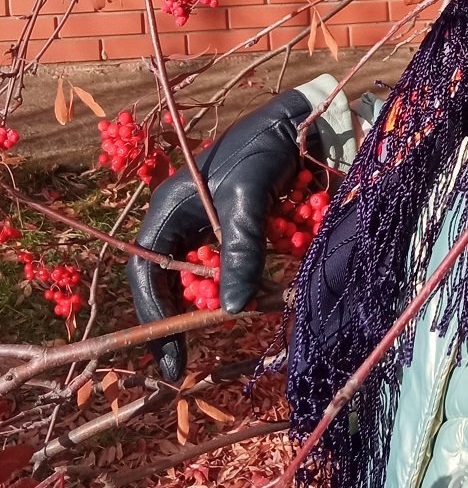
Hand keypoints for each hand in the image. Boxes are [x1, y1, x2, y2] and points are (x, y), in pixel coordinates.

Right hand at [126, 89, 314, 381]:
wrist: (301, 122)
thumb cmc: (265, 149)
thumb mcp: (248, 198)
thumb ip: (239, 250)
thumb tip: (232, 309)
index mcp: (168, 210)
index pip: (146, 272)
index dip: (153, 314)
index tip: (167, 354)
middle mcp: (183, 221)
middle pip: (170, 281)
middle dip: (180, 319)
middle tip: (183, 365)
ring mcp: (210, 227)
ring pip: (203, 278)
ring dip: (216, 302)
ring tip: (227, 330)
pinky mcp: (239, 229)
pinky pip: (233, 266)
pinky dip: (242, 284)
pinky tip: (256, 299)